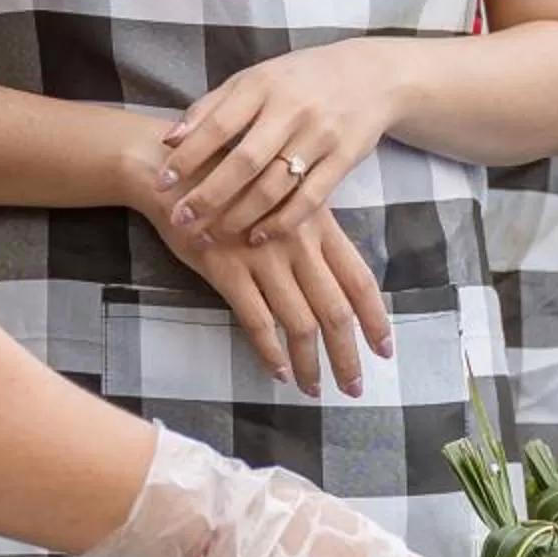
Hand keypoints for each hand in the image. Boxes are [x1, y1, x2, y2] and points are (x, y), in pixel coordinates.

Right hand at [126, 124, 390, 398]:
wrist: (172, 167)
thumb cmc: (231, 182)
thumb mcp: (283, 197)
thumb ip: (311, 234)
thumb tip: (336, 280)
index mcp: (319, 223)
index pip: (359, 279)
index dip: (376, 318)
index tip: (385, 350)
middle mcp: (297, 241)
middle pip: (335, 310)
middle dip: (347, 355)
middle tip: (354, 388)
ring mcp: (262, 256)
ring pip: (299, 322)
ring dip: (310, 363)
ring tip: (314, 389)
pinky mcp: (225, 269)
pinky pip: (256, 320)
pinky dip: (270, 352)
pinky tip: (279, 372)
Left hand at [158, 42, 403, 245]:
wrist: (371, 77)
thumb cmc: (299, 80)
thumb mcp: (256, 80)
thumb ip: (212, 107)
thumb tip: (169, 140)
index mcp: (263, 85)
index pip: (218, 125)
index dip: (188, 157)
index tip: (162, 183)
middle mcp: (292, 109)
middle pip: (245, 162)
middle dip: (209, 195)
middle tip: (182, 220)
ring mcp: (321, 136)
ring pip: (275, 186)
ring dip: (240, 215)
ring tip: (213, 233)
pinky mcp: (345, 159)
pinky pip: (310, 199)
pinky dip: (281, 222)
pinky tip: (257, 236)